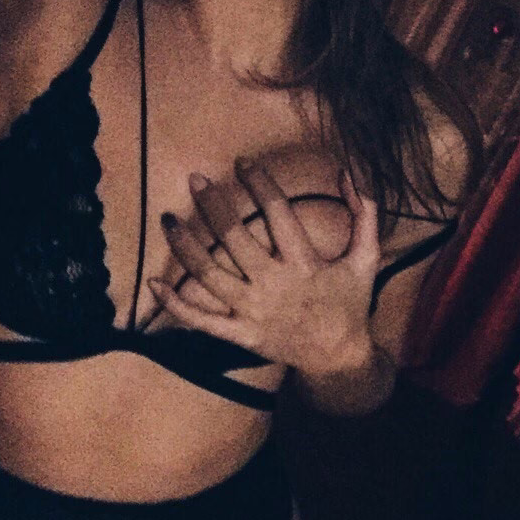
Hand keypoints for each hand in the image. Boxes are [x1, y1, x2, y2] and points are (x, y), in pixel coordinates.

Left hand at [148, 161, 380, 377]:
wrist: (337, 358)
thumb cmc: (349, 304)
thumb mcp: (366, 260)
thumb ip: (364, 216)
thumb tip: (348, 174)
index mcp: (304, 264)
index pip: (277, 213)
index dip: (259, 182)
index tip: (242, 162)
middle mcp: (273, 285)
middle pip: (234, 238)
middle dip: (212, 205)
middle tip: (195, 179)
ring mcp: (252, 312)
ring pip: (209, 274)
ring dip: (184, 245)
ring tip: (168, 219)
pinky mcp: (239, 335)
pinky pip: (201, 320)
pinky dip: (176, 304)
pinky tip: (154, 283)